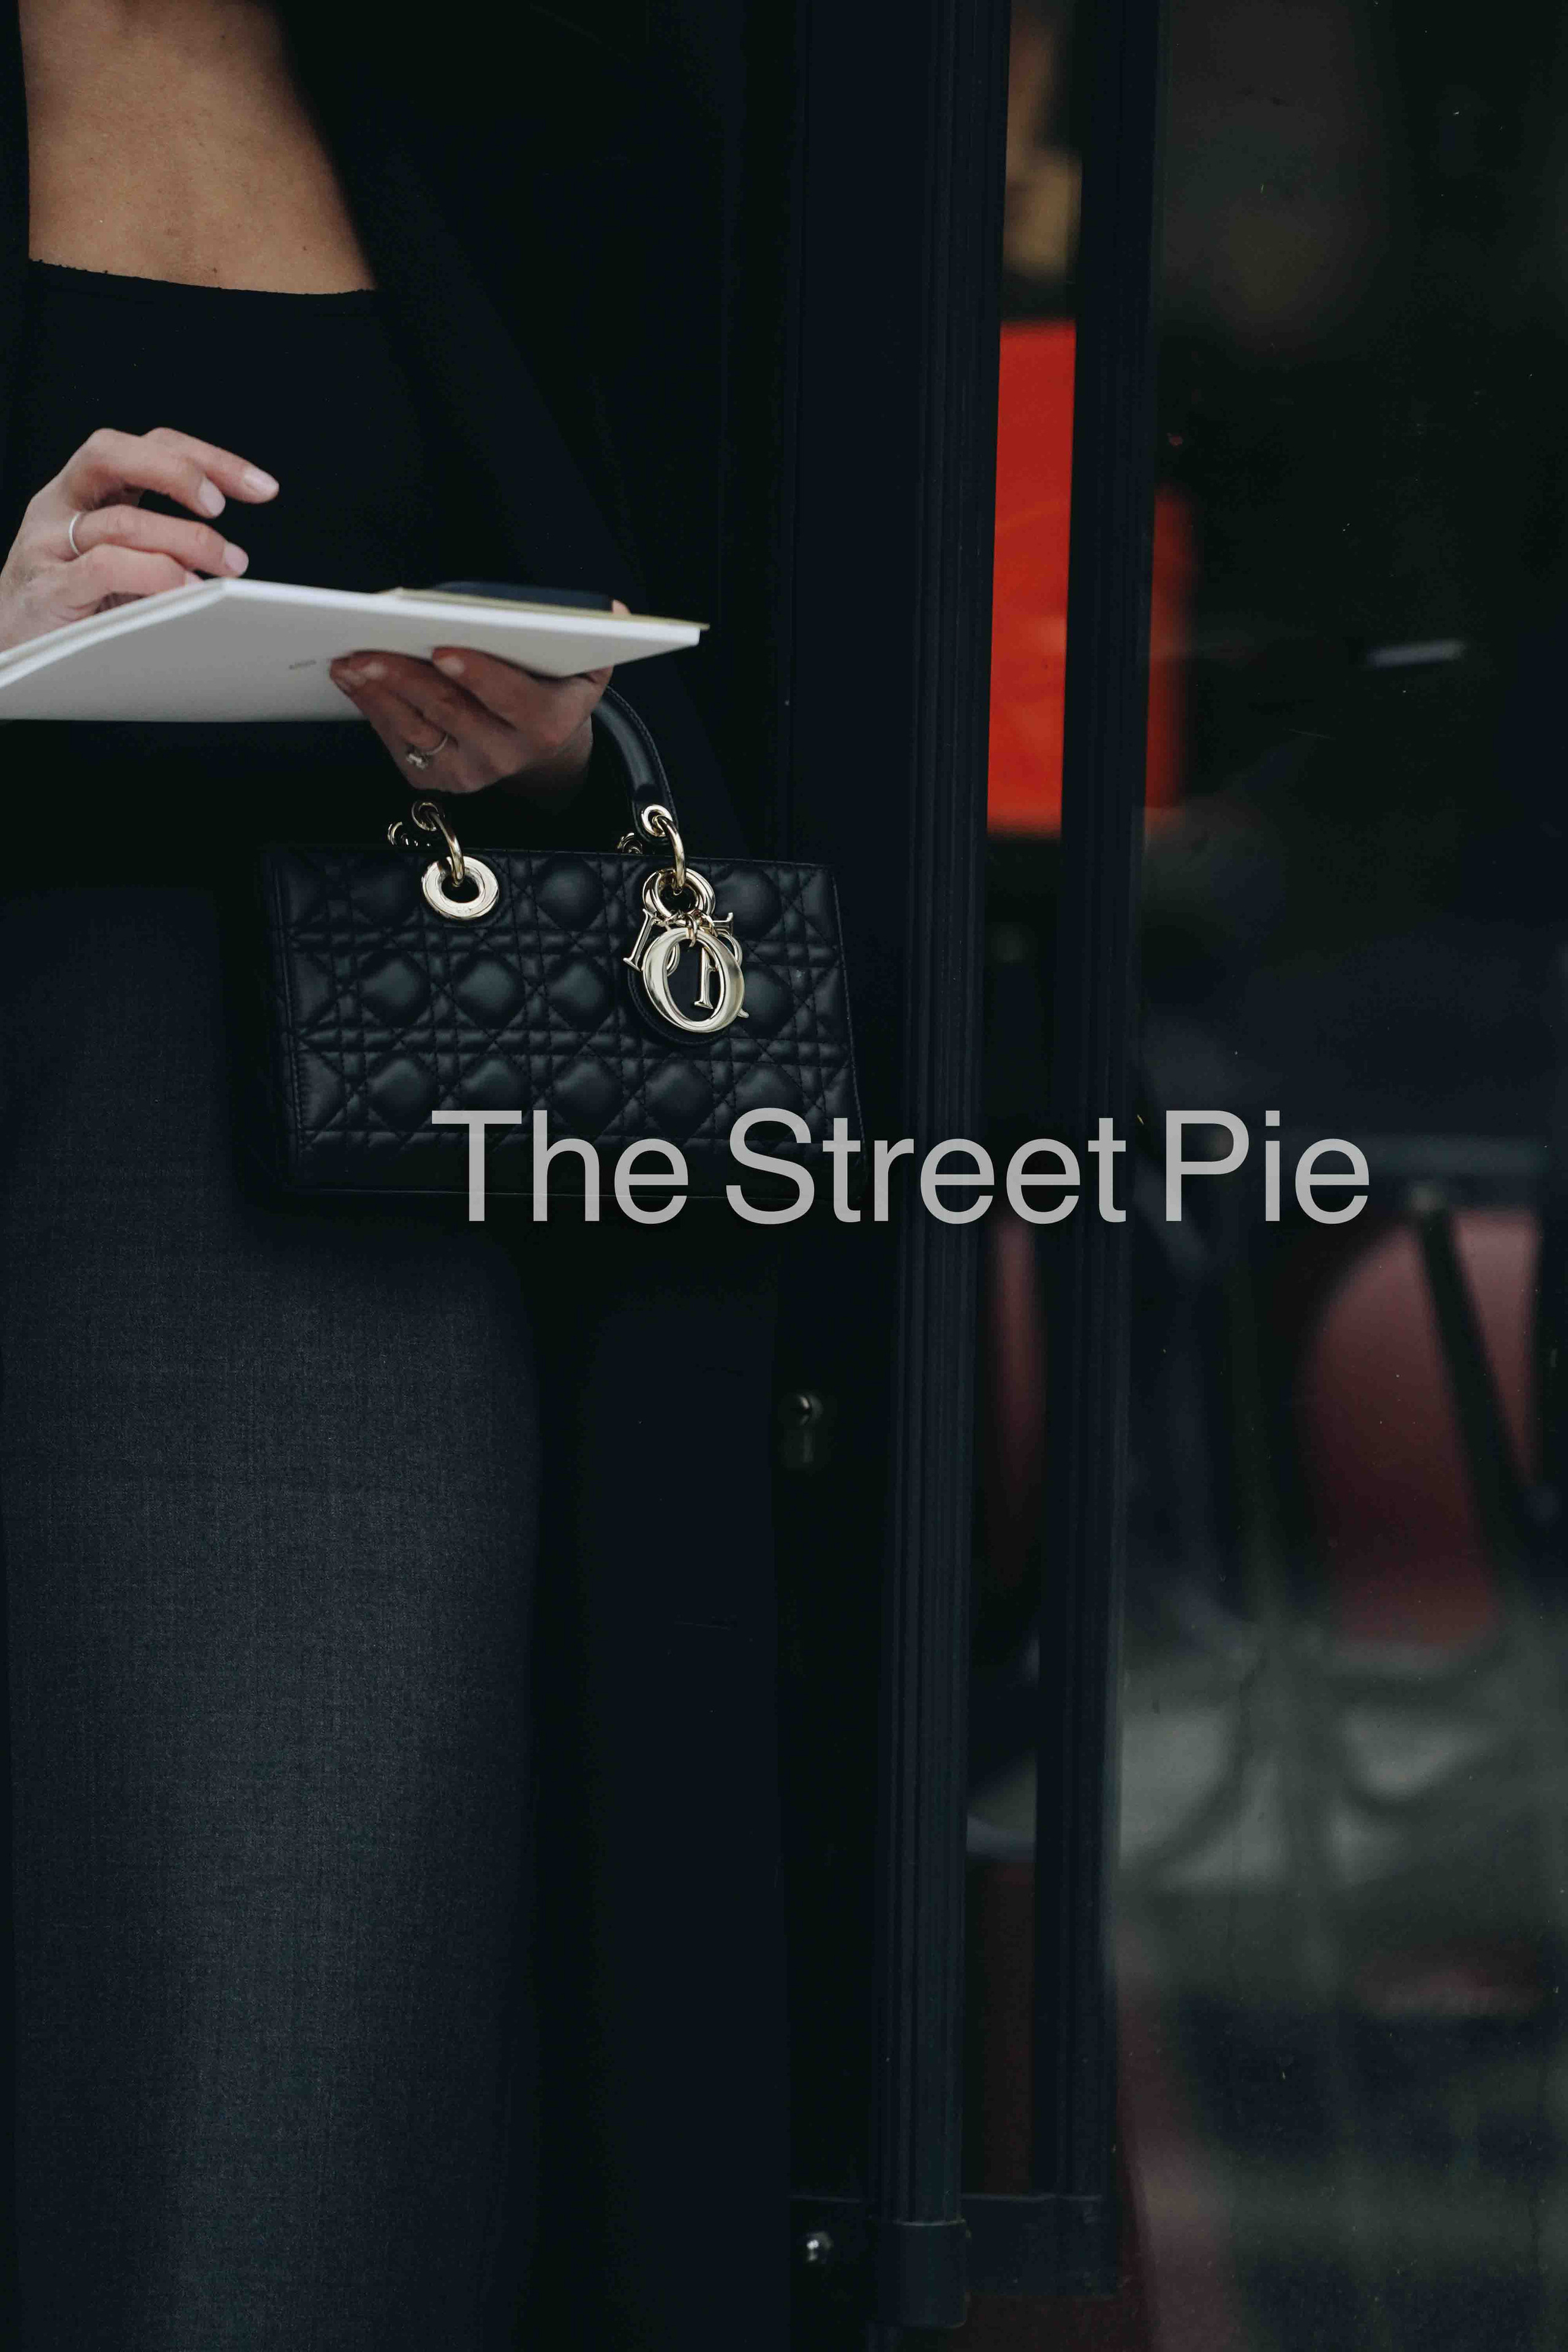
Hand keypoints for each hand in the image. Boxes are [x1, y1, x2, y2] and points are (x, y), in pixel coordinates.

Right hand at [0, 426, 277, 652]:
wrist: (9, 650)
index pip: (148, 446)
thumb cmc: (73, 603)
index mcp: (87, 490)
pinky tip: (186, 590)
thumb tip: (228, 557)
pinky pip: (103, 567)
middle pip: (114, 454)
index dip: (207, 457)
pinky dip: (154, 574)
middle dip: (180, 472)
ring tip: (226, 564)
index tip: (263, 487)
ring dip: (185, 539)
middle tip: (222, 508)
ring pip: (120, 519)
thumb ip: (163, 546)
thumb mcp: (123, 561)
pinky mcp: (49, 587)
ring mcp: (49, 543)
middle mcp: (62, 505)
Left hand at [329, 606, 627, 798]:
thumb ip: (598, 639)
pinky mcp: (437, 779)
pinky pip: (398, 743)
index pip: (511, 699)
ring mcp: (469, 772)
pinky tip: (352, 678)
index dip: (478, 674)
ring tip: (349, 658)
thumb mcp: (586, 667)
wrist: (542, 746)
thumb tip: (616, 612)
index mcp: (546, 724)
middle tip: (371, 649)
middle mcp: (507, 755)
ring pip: (417, 728)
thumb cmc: (556, 689)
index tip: (444, 649)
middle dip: (407, 678)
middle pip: (451, 712)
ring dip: (378, 692)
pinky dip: (372, 708)